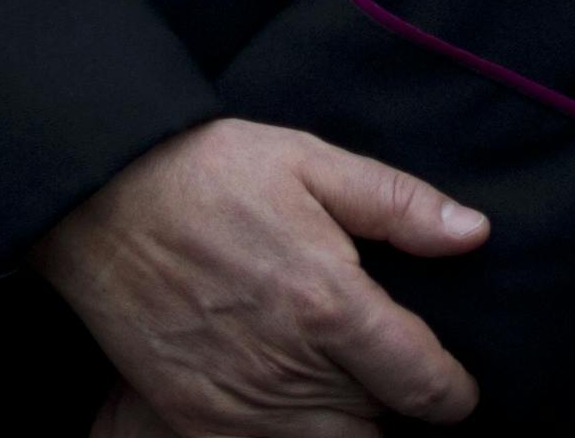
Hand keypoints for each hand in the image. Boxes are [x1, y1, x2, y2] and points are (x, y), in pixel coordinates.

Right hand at [35, 117, 488, 435]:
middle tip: (381, 367)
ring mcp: (239, 405)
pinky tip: (285, 397)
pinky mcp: (195, 422)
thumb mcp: (310, 163)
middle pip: (379, 429)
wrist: (99, 199)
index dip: (454, 393)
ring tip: (335, 381)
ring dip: (344, 425)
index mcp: (331, 305)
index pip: (426, 387)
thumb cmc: (210, 173)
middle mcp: (290, 369)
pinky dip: (288, 437)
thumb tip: (474, 234)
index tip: (453, 382)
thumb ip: (398, 205)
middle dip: (391, 404)